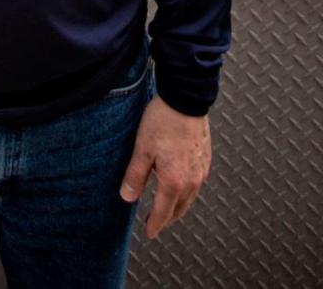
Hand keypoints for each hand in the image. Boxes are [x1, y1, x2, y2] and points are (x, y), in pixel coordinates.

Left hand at [120, 95, 210, 238]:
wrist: (186, 99)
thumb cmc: (162, 121)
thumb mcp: (142, 148)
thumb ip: (135, 176)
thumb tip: (127, 198)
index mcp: (174, 181)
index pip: (163, 212)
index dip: (155, 224)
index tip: (149, 233)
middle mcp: (191, 181)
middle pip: (179, 209)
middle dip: (166, 219)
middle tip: (156, 223)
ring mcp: (201, 171)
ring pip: (190, 199)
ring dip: (178, 207)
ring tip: (167, 208)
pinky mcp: (205, 160)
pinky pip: (196, 185)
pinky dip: (187, 193)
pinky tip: (180, 187)